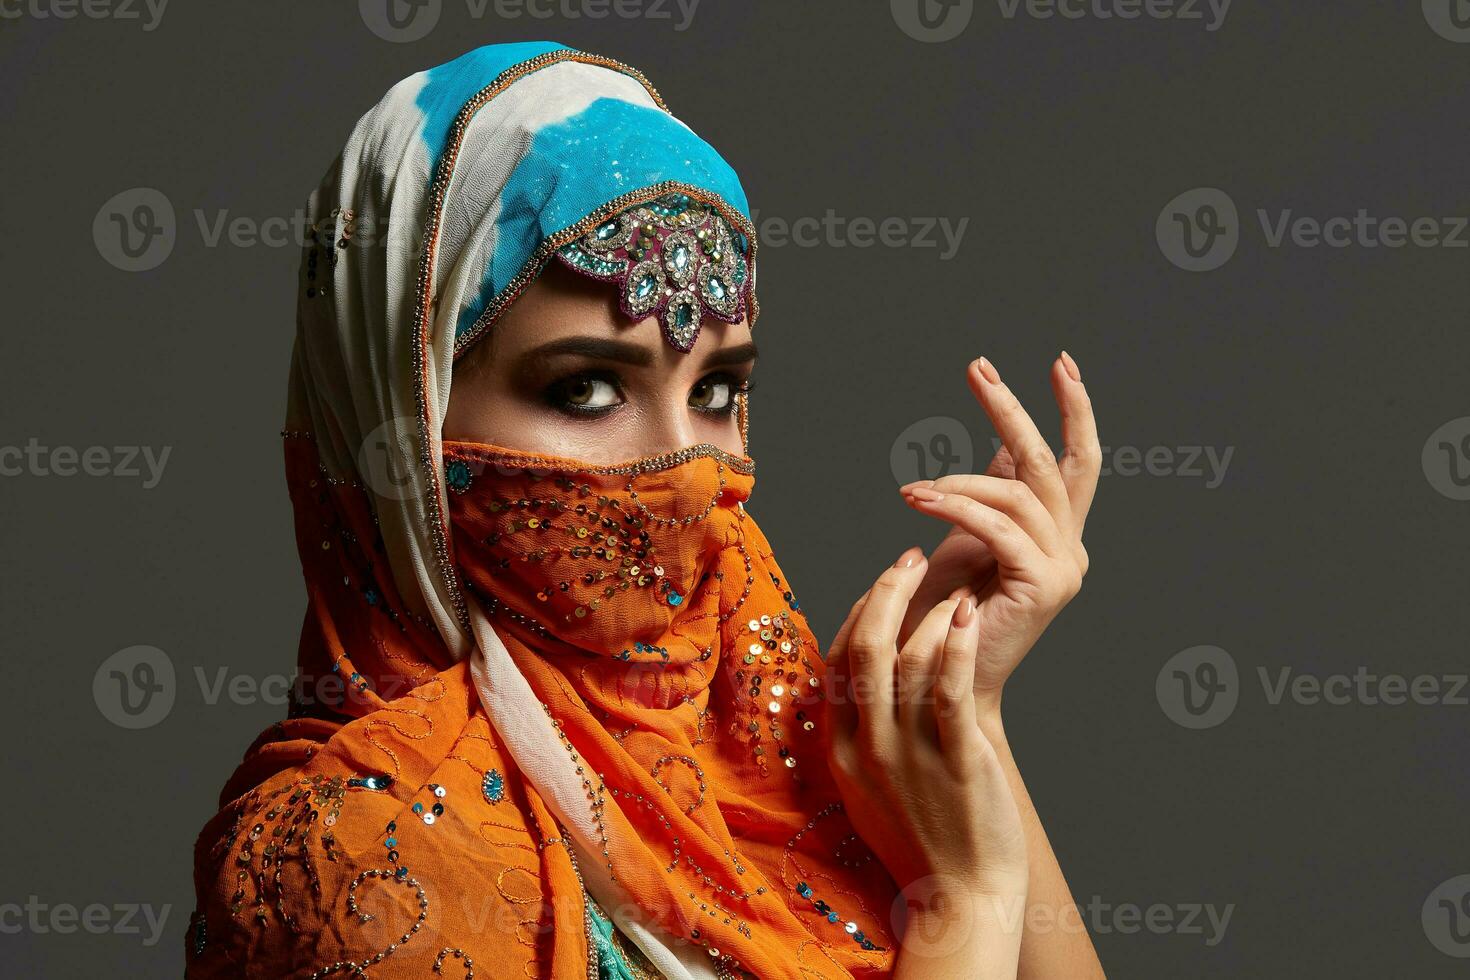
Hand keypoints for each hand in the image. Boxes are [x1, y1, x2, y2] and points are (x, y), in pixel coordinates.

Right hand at [822, 547, 1027, 904]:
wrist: (958, 899)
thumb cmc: (919, 841)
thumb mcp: (867, 788)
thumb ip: (857, 734)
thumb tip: (854, 679)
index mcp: (842, 749)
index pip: (838, 658)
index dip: (861, 608)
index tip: (886, 581)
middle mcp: (869, 746)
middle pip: (866, 646)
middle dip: (888, 590)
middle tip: (912, 558)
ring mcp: (911, 754)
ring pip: (909, 659)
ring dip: (933, 611)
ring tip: (958, 591)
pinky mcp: (956, 761)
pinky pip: (950, 689)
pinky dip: (957, 644)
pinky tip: (970, 616)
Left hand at [898, 353, 1099, 707]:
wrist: (939, 685)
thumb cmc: (942, 614)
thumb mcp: (968, 538)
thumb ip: (993, 494)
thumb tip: (1004, 443)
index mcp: (1057, 534)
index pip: (1077, 461)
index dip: (1074, 410)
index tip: (1062, 362)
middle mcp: (1070, 547)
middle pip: (1054, 461)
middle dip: (1015, 410)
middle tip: (977, 368)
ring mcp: (1063, 566)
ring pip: (1019, 491)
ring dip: (959, 480)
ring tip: (913, 489)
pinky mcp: (1044, 584)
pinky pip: (998, 527)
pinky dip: (955, 507)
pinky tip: (918, 500)